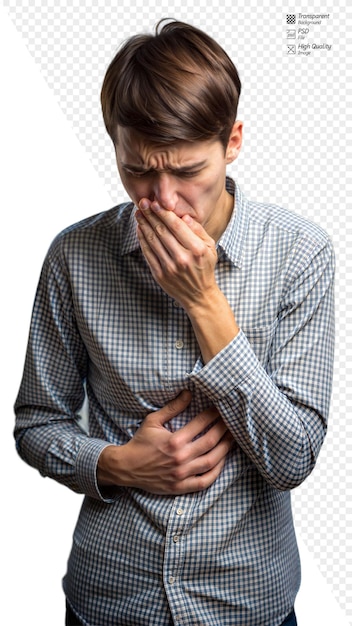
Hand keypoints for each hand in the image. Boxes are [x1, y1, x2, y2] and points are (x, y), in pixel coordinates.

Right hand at [97, 391, 233, 494]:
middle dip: (224, 430)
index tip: (221, 408)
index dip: (214, 415)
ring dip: (226, 449)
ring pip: (212, 461)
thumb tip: (189, 393)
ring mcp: (182, 474)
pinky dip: (216, 472)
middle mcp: (180, 458)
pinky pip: (205, 481)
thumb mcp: (153, 420)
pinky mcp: (181, 487)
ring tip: (233, 439)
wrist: (126, 467)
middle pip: (211, 442)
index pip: (201, 424)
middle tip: (233, 422)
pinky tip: (222, 461)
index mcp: (174, 440)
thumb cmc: (140, 442)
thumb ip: (172, 408)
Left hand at [136, 199, 218, 310]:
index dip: (164, 213)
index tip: (155, 202)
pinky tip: (140, 229)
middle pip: (162, 231)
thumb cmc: (205, 268)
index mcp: (196, 250)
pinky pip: (148, 254)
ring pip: (153, 241)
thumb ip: (198, 230)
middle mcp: (182, 258)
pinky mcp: (159, 275)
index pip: (177, 227)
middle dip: (150, 215)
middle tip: (142, 203)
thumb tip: (184, 217)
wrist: (199, 295)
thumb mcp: (210, 248)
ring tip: (138, 213)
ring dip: (143, 225)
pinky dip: (142, 240)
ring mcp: (169, 268)